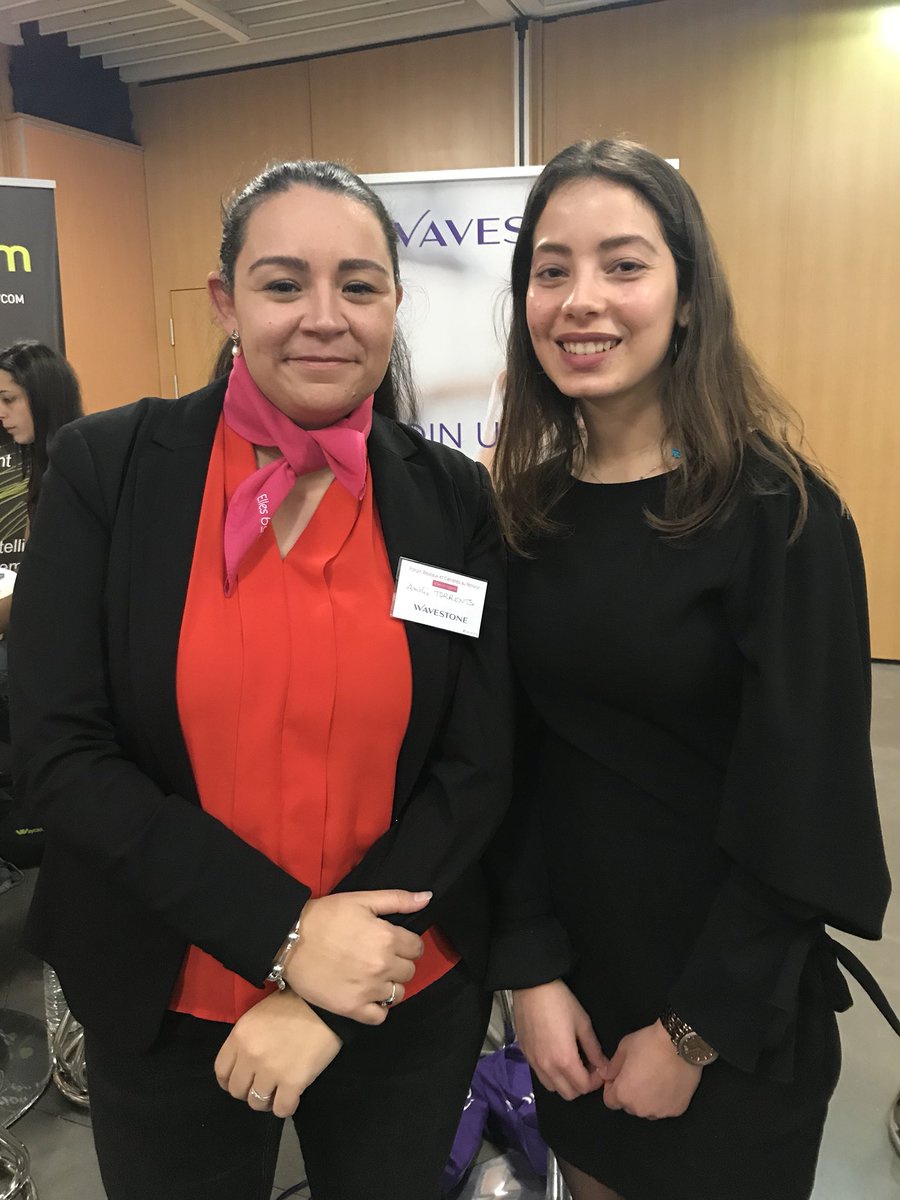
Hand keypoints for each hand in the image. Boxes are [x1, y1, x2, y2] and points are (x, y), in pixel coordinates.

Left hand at [215, 989, 341, 1117]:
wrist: (325, 1004)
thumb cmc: (293, 1004)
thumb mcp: (259, 1015)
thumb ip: (247, 1039)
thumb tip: (244, 1062)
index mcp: (239, 1035)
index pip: (221, 1071)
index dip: (229, 1081)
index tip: (242, 1081)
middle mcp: (250, 1055)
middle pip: (237, 1091)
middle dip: (249, 1091)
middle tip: (263, 1085)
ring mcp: (270, 1070)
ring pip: (257, 1103)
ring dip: (267, 1101)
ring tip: (278, 1092)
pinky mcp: (293, 1082)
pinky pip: (281, 1109)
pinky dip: (286, 1107)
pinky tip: (293, 1097)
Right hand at [283, 889, 429, 1023]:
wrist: (288, 941)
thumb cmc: (325, 916)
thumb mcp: (361, 900)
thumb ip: (397, 900)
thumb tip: (428, 898)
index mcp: (387, 937)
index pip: (417, 948)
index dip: (407, 943)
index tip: (393, 942)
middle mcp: (382, 965)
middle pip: (409, 971)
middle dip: (399, 963)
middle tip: (380, 957)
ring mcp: (368, 990)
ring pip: (398, 994)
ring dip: (390, 985)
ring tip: (373, 976)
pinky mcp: (352, 1008)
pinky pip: (380, 1016)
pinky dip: (378, 1008)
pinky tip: (367, 996)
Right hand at [513, 981, 609, 1100]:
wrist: (531, 986)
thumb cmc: (560, 1002)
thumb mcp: (583, 1023)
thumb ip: (594, 1049)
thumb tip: (603, 1066)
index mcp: (565, 1060)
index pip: (583, 1087)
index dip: (596, 1082)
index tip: (600, 1069)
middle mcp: (547, 1067)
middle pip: (568, 1094)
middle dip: (581, 1085)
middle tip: (588, 1067)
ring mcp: (534, 1062)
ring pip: (552, 1088)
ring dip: (565, 1082)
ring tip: (572, 1063)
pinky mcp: (525, 1055)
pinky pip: (540, 1075)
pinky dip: (551, 1074)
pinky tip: (556, 1056)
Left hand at [602, 1020, 702, 1118]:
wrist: (681, 1044)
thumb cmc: (649, 1044)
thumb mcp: (624, 1048)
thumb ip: (612, 1066)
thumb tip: (605, 1075)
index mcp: (624, 1095)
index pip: (610, 1101)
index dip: (612, 1088)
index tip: (620, 1076)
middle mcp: (640, 1109)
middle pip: (629, 1106)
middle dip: (630, 1093)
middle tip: (639, 1074)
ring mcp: (660, 1112)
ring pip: (648, 1109)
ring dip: (647, 1099)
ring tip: (655, 1078)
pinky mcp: (677, 1110)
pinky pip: (665, 1108)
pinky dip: (664, 1099)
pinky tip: (668, 1083)